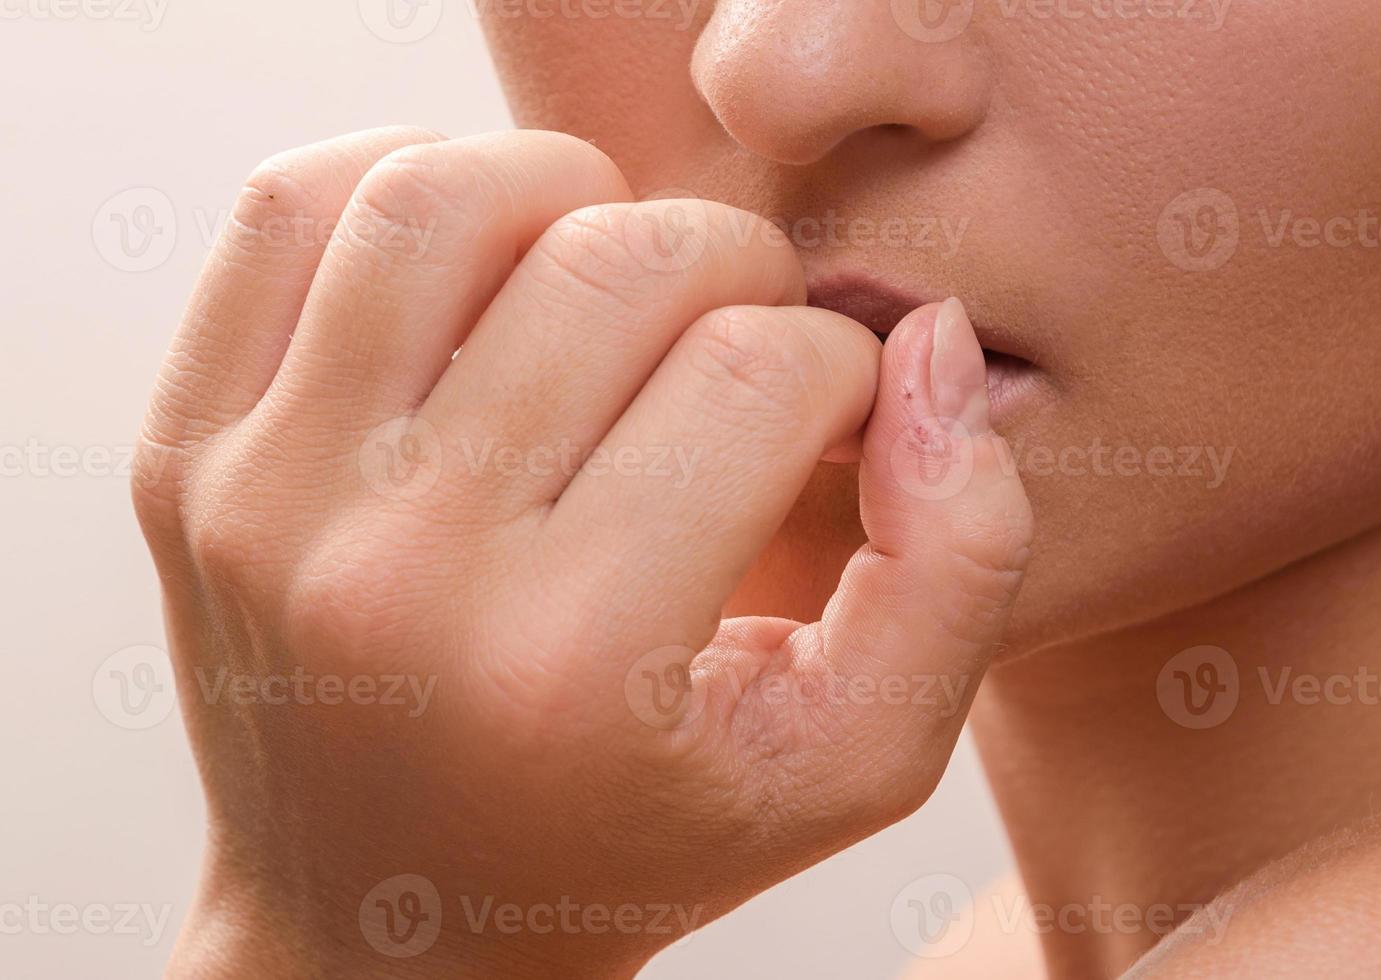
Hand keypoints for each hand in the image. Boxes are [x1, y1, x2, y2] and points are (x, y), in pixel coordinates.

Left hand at [133, 126, 1031, 977]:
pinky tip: (486, 263)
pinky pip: (294, 212)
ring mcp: (267, 501)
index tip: (826, 412)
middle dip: (730, 266)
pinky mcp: (186, 455)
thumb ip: (957, 557)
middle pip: (617, 266)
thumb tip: (928, 344)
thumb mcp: (854, 754)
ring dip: (574, 197)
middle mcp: (400, 575)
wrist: (384, 923)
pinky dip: (414, 183)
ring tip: (612, 282)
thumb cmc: (637, 836)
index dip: (838, 363)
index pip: (762, 375)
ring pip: (449, 198)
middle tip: (737, 332)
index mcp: (577, 662)